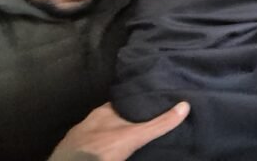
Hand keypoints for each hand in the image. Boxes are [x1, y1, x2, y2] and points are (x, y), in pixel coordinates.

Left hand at [49, 101, 189, 160]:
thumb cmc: (105, 148)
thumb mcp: (136, 136)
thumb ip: (159, 124)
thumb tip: (185, 106)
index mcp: (103, 112)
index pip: (121, 103)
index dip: (133, 104)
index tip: (146, 106)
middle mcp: (89, 120)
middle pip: (109, 118)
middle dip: (121, 121)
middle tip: (138, 125)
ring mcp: (78, 136)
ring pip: (97, 132)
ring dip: (107, 135)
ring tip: (123, 140)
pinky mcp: (71, 151)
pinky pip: (86, 145)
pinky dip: (95, 147)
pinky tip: (104, 153)